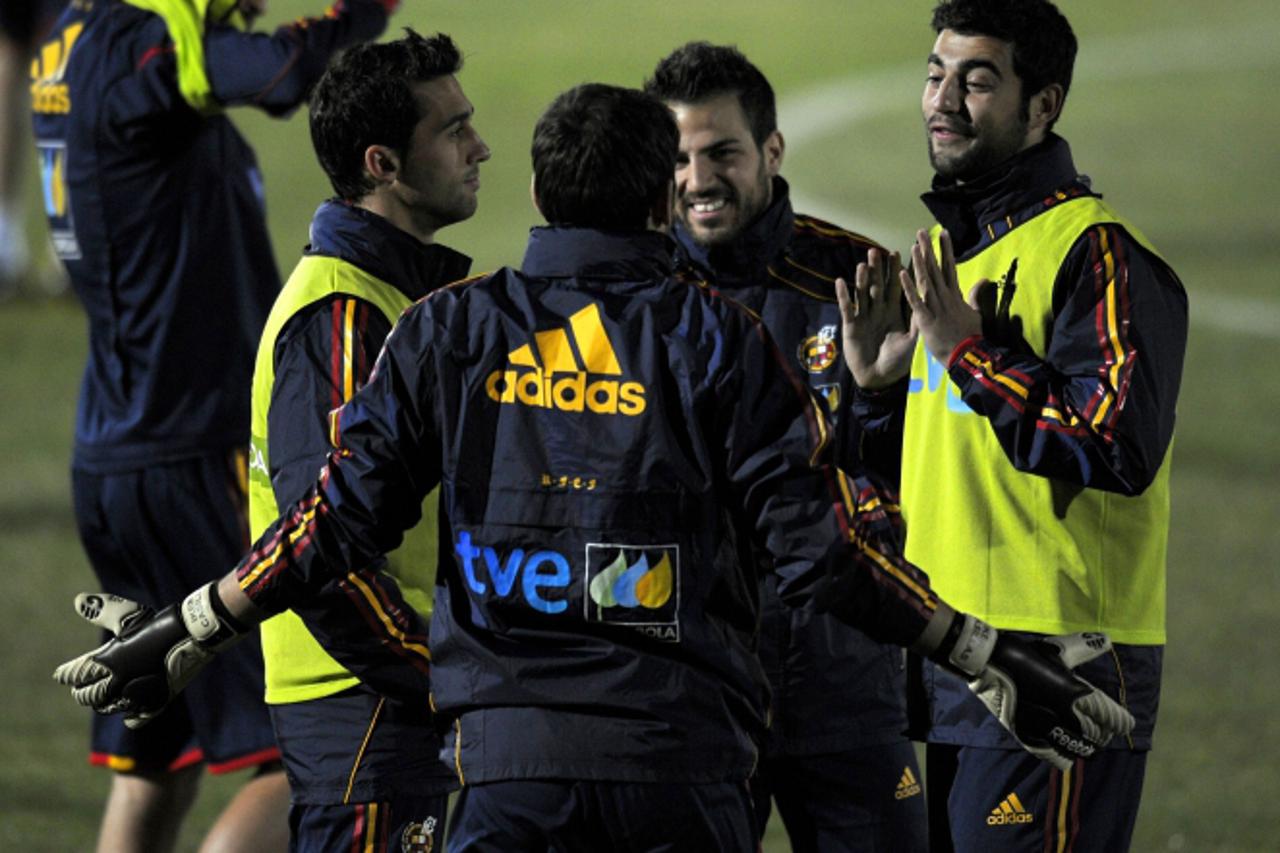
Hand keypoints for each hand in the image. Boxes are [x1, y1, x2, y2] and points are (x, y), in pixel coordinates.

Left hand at [52, 584, 246, 728]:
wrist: (193, 635)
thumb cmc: (157, 623)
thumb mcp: (127, 614)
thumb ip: (101, 610)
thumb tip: (77, 600)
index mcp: (106, 660)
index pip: (75, 674)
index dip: (67, 674)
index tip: (63, 675)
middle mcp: (116, 682)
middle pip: (87, 696)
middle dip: (81, 692)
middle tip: (80, 688)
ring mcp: (135, 695)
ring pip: (107, 708)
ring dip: (101, 704)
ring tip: (102, 697)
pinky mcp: (154, 703)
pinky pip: (134, 719)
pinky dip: (129, 716)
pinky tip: (128, 709)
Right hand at [836, 248, 916, 389]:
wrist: (879, 378)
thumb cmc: (896, 362)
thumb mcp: (911, 341)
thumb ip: (917, 322)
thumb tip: (928, 302)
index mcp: (893, 312)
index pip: (895, 287)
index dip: (895, 271)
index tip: (896, 253)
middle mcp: (878, 311)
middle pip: (877, 286)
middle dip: (877, 269)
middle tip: (876, 250)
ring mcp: (863, 317)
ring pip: (862, 294)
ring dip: (861, 279)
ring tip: (862, 263)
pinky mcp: (851, 326)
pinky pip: (847, 308)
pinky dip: (843, 296)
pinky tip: (840, 282)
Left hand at [899, 229, 984, 364]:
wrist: (966, 355)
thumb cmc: (970, 335)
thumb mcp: (975, 312)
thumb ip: (975, 295)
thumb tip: (985, 279)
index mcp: (955, 294)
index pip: (950, 266)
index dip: (946, 249)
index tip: (942, 233)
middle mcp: (945, 297)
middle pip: (936, 269)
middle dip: (929, 249)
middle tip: (922, 232)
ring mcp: (935, 307)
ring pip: (926, 281)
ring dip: (920, 262)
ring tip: (914, 245)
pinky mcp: (926, 320)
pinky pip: (915, 301)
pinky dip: (909, 288)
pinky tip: (902, 274)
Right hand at [938, 614, 1134, 770]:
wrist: (988, 663)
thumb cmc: (1025, 654)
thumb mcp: (1056, 650)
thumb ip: (1083, 648)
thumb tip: (1106, 640)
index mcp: (1076, 693)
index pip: (1112, 717)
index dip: (1120, 721)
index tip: (1123, 721)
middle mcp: (1065, 715)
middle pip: (1099, 736)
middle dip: (1104, 733)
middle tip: (1102, 728)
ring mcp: (1046, 729)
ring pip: (1079, 749)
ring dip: (1086, 746)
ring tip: (1086, 740)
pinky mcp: (1028, 737)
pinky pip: (1056, 757)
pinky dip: (1065, 755)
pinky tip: (1065, 748)